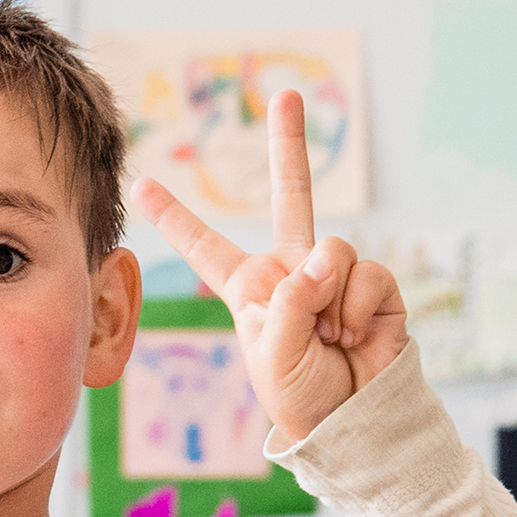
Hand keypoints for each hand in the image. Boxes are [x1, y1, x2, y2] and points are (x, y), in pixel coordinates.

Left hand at [131, 90, 406, 444]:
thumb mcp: (270, 352)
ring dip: (330, 301)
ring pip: (332, 248)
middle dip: (290, 144)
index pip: (205, 246)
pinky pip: (366, 273)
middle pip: (290, 196)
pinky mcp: (375, 286)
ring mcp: (335, 275)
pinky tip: (355, 337)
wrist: (353, 421)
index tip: (142, 187)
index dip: (175, 218)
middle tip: (287, 95)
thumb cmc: (301, 395)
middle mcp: (293, 271)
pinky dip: (358, 309)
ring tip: (329, 338)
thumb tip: (325, 259)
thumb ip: (291, 300)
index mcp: (250, 288)